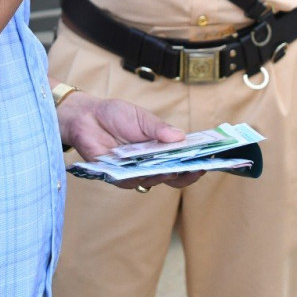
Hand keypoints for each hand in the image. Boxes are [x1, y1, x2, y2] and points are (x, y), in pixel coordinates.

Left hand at [57, 92, 203, 190]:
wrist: (87, 116)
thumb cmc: (117, 115)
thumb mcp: (142, 118)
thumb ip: (159, 129)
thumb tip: (181, 138)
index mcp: (161, 150)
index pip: (183, 163)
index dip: (196, 165)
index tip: (209, 160)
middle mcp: (150, 164)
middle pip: (173, 178)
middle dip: (185, 174)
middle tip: (195, 168)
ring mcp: (134, 171)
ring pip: (153, 181)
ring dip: (163, 175)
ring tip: (172, 169)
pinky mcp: (116, 176)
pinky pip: (130, 181)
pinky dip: (138, 176)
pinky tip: (144, 170)